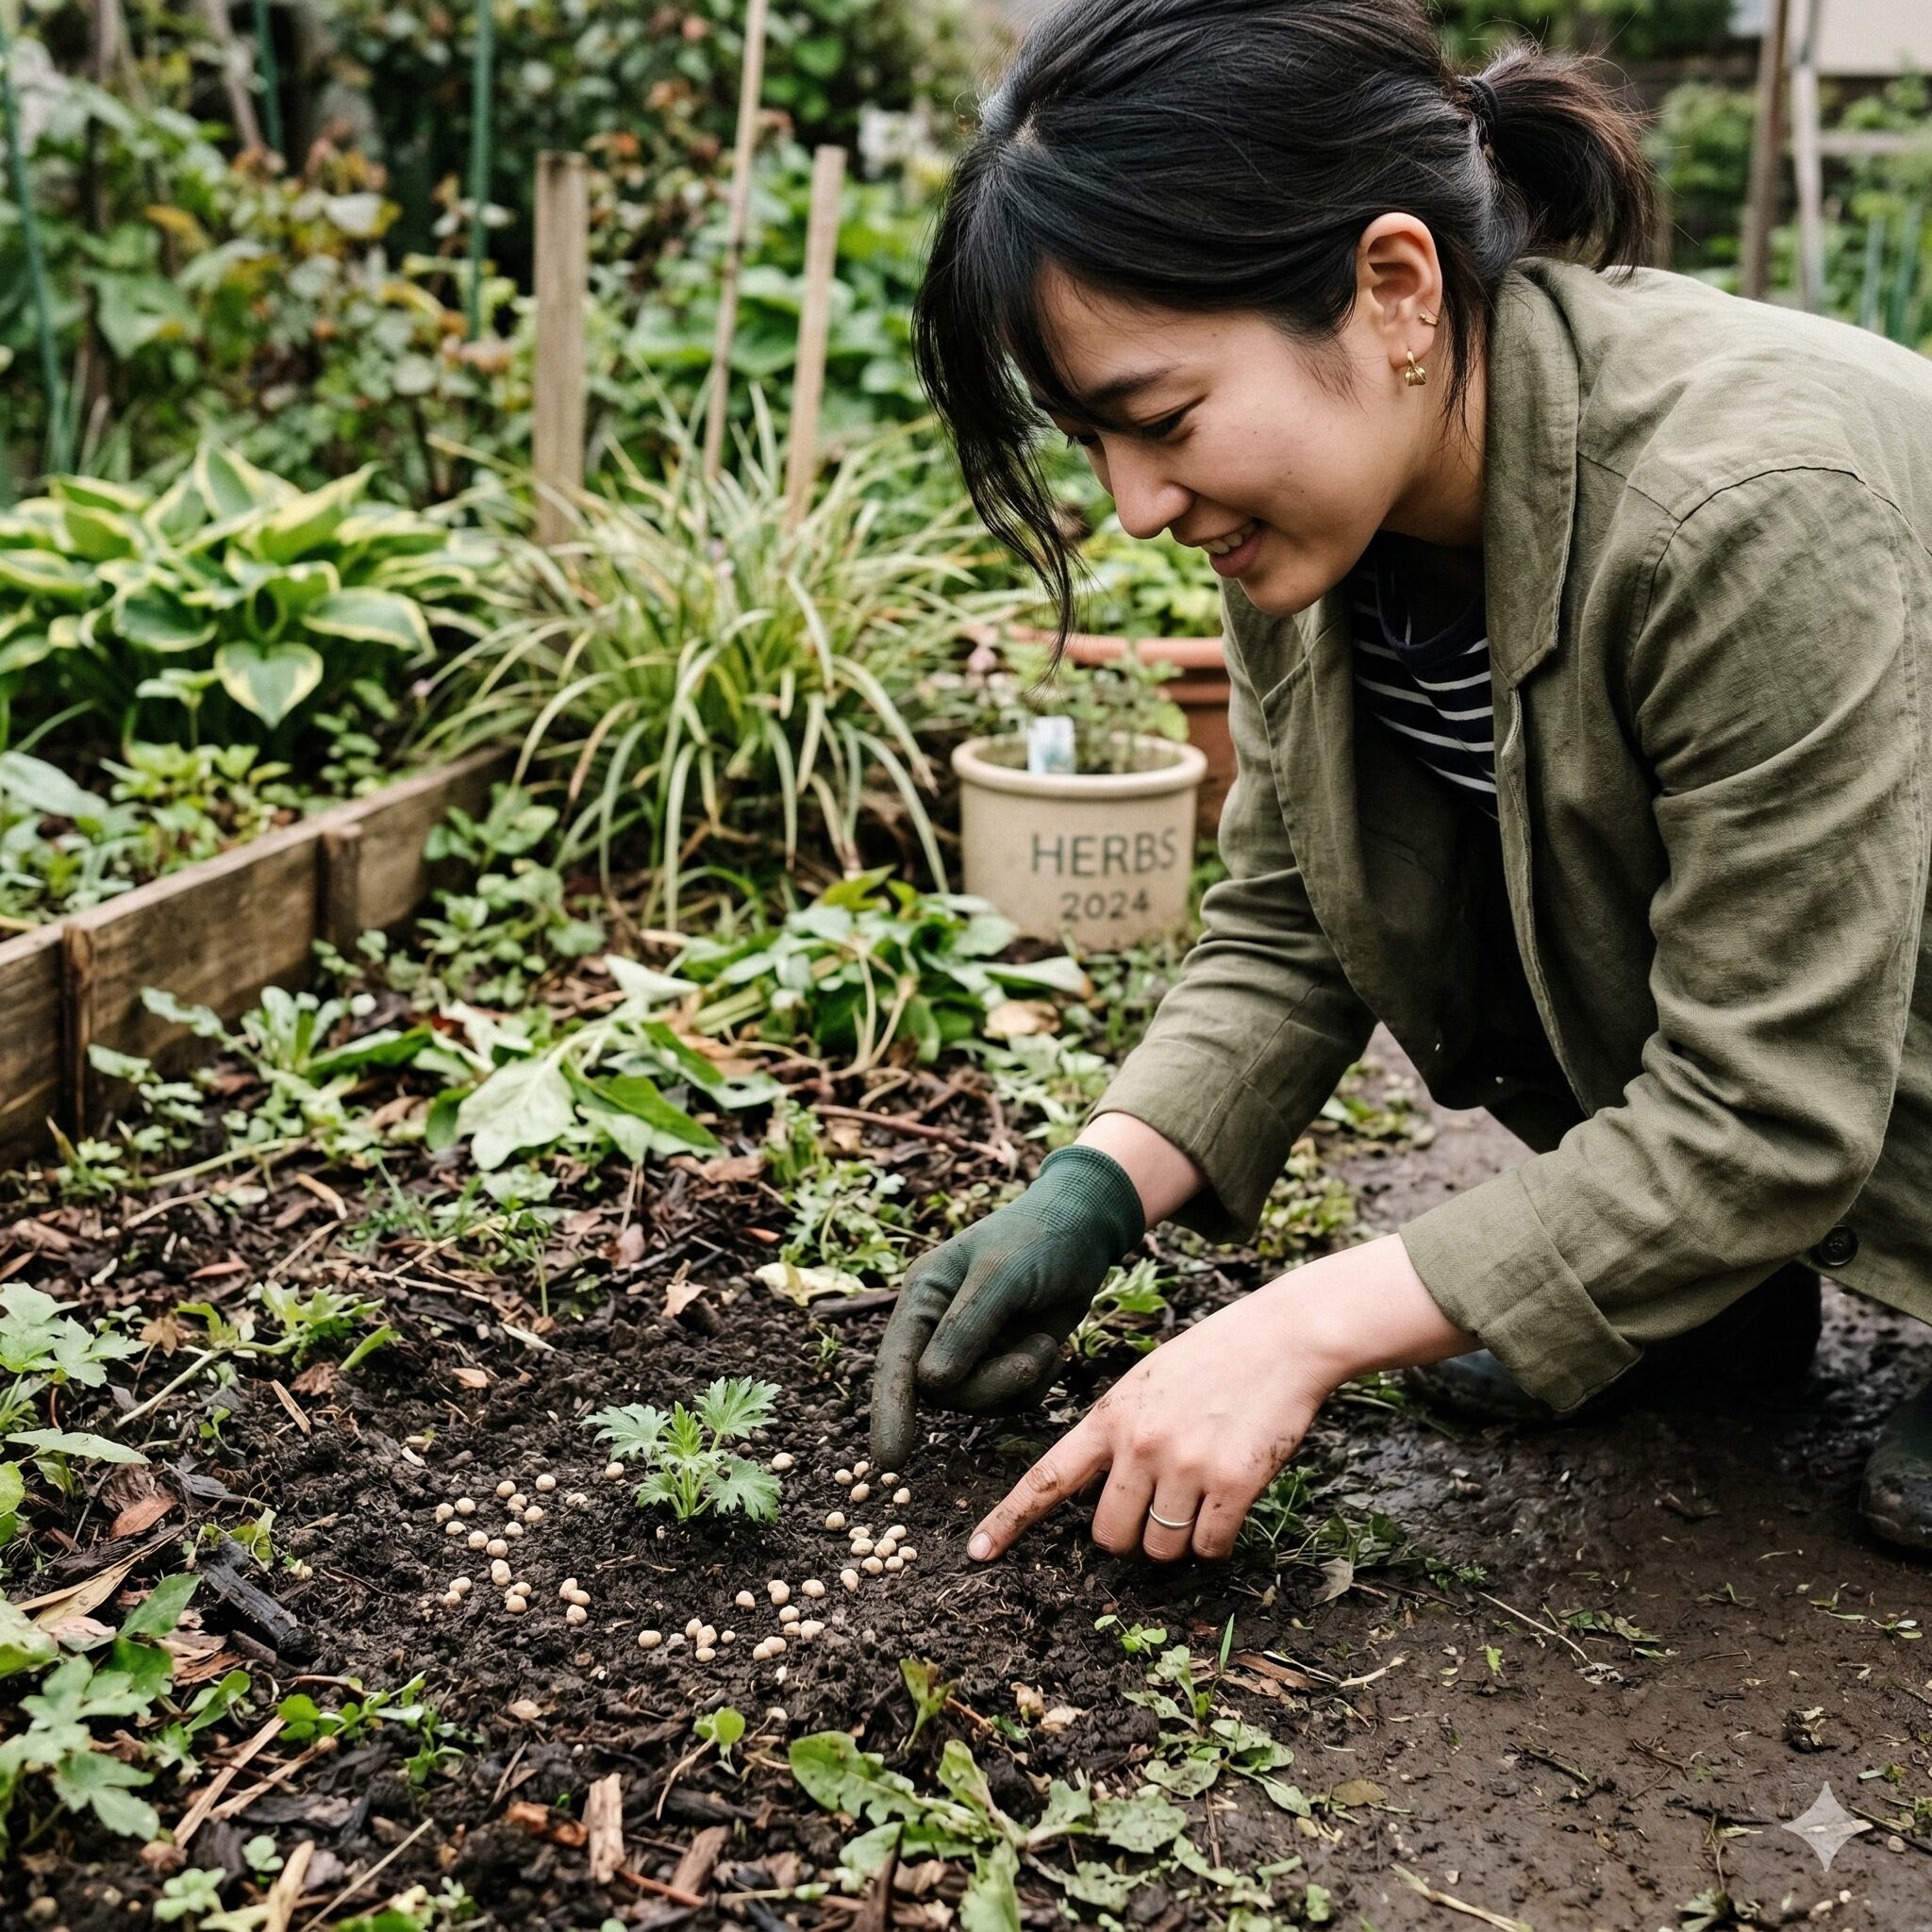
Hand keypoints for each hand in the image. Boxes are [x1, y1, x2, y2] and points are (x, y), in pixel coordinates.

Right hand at [869, 1143, 1144, 1470]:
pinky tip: (1052, 1350)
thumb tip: (931, 1384)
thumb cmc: (1038, 1239)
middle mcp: (938, 1327)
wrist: (1084, 1230)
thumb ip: (967, 1327)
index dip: (890, 1409)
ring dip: (1016, 1382)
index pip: (896, 1362)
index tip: (890, 1459)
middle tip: (1034, 1360)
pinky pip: (1008, 1400)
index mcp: (923, 1297)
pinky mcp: (1002, 1362)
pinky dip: (1034, 1386)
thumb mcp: (1002, 1275)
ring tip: (1045, 1345)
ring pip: (976, 1401)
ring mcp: (971, 1348)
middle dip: (990, 1385)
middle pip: (941, 1391)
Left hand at [965, 1233, 1478, 1562]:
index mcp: (1110, 1415)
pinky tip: (1229, 1502)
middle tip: (1158, 1507)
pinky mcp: (1234, 1484)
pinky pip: (1209, 1547)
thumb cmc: (1216, 1357)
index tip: (978, 1554)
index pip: (1047, 1478)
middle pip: (1108, 1536)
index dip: (1009, 1520)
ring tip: (1200, 1493)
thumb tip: (1106, 1492)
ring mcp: (1186, 1465)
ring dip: (1177, 1539)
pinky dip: (1216, 1540)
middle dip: (1129, 1535)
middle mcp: (1140, 1444)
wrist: (1284, 1338)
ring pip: (1160, 1548)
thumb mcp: (1147, 1381)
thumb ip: (1119, 1431)